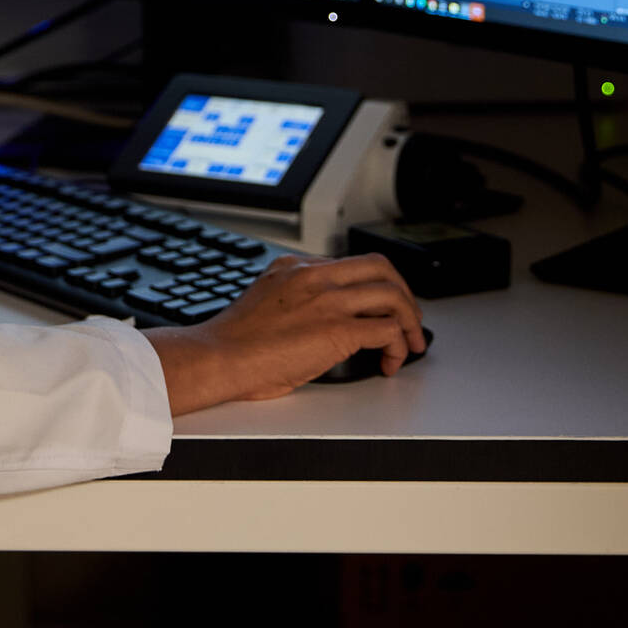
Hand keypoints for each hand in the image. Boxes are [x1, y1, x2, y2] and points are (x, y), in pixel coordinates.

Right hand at [144, 252, 426, 412]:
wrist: (217, 358)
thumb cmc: (233, 344)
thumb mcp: (265, 304)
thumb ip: (296, 303)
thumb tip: (320, 326)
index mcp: (294, 268)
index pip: (350, 265)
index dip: (373, 287)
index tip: (379, 306)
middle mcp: (314, 276)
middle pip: (380, 267)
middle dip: (403, 293)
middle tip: (408, 319)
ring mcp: (327, 300)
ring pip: (391, 295)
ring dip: (410, 320)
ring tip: (410, 342)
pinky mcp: (336, 329)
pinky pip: (387, 330)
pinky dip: (398, 346)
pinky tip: (390, 362)